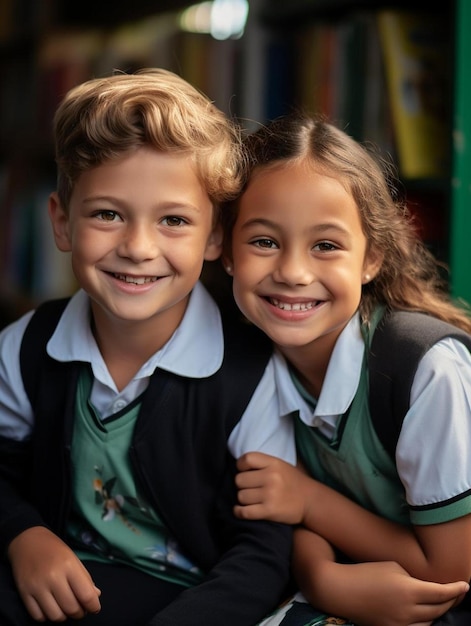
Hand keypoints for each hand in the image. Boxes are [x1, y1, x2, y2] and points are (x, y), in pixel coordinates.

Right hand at [8, 526, 100, 621]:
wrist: (28, 541)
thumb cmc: (54, 549)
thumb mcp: (74, 558)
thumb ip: (85, 578)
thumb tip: (95, 596)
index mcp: (69, 566)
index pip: (86, 595)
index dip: (93, 606)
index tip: (94, 608)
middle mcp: (53, 577)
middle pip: (71, 608)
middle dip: (79, 613)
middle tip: (81, 609)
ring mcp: (37, 587)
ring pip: (55, 616)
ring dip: (64, 617)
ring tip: (66, 609)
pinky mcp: (24, 593)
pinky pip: (38, 616)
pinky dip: (46, 617)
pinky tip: (51, 608)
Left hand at [234, 451, 309, 523]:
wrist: (310, 501)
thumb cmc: (291, 482)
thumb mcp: (280, 465)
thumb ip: (261, 464)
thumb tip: (238, 468)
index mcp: (273, 463)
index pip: (246, 459)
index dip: (240, 466)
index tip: (244, 472)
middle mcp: (271, 477)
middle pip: (239, 480)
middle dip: (242, 485)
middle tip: (250, 488)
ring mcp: (270, 495)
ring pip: (240, 496)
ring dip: (243, 499)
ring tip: (251, 499)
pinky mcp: (269, 511)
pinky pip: (244, 512)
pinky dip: (239, 512)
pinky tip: (241, 510)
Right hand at [299, 558, 468, 625]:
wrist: (341, 589)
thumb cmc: (366, 571)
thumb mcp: (393, 567)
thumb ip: (413, 580)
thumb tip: (425, 589)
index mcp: (408, 590)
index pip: (441, 593)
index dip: (456, 590)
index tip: (466, 585)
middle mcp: (407, 611)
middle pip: (439, 609)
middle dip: (452, 600)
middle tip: (458, 592)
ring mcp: (399, 624)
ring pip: (429, 622)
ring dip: (438, 612)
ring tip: (442, 601)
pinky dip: (424, 620)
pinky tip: (425, 613)